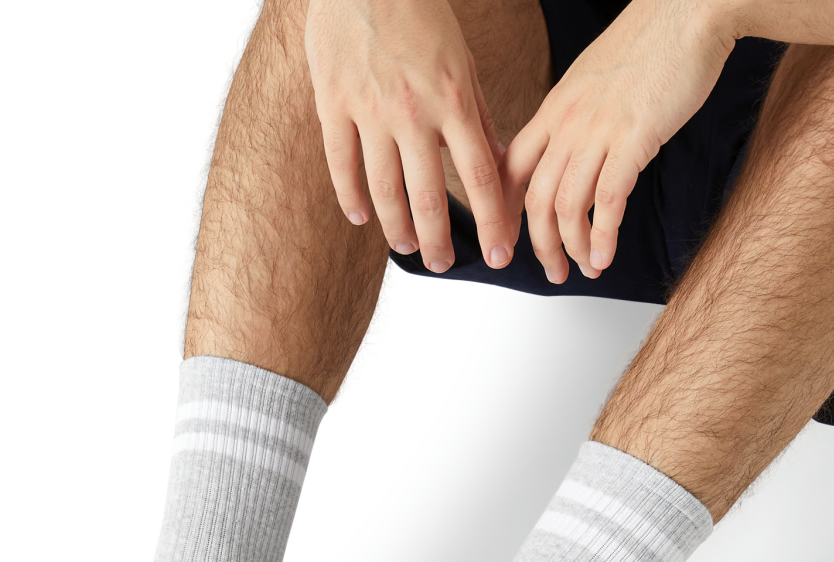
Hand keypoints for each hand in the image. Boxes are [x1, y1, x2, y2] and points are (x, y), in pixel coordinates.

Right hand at [305, 0, 514, 270]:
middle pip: (430, 195)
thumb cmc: (421, 16)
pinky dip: (350, 196)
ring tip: (407, 248)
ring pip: (384, 188)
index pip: (480, 176)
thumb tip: (501, 165)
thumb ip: (478, 117)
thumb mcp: (462, 63)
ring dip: (397, 227)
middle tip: (444, 265)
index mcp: (453, 99)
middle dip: (440, 241)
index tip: (500, 256)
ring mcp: (369, 108)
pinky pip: (341, 162)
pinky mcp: (333, 101)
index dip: (491, 222)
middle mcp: (413, 110)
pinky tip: (360, 219)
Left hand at [503, 0, 734, 282]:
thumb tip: (576, 149)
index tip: (513, 240)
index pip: (512, 168)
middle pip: (536, 198)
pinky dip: (603, 237)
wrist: (692, 9)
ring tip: (586, 269)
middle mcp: (568, 122)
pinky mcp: (633, 139)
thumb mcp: (597, 80)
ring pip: (567, 206)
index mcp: (555, 108)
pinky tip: (605, 258)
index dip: (507, 212)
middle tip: (553, 271)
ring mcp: (598, 131)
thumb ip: (579, 116)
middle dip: (540, 245)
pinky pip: (607, 201)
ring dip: (574, 247)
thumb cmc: (654, 42)